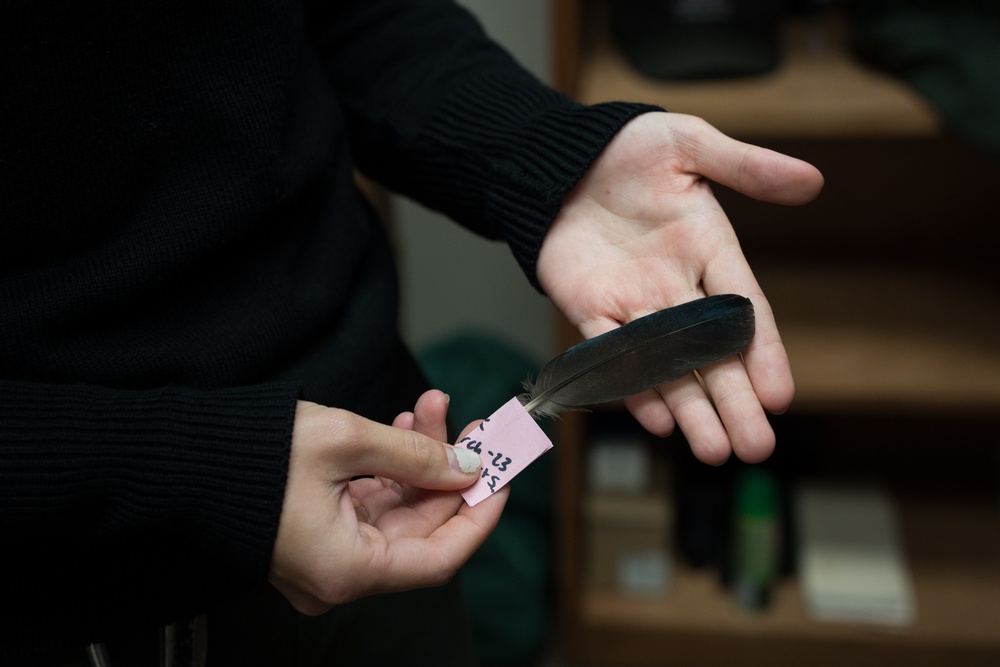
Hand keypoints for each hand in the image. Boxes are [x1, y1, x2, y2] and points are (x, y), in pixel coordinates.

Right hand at [269, 390, 507, 614]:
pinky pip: (370, 504)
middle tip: (470, 426)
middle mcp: (338, 574)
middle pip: (420, 529)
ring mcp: (326, 555)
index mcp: (346, 569)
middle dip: (450, 471)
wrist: (178, 456)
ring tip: (431, 408)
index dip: (480, 514)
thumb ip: (417, 455)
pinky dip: (391, 468)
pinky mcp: (316, 532)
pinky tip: (404, 427)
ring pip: (398, 510)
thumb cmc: (248, 454)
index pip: (441, 557)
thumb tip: (467, 466)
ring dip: (420, 460)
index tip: (501, 476)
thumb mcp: (345, 441)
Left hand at [538, 112, 822, 464]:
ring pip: (666, 366)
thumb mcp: (690, 144)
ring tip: (713, 451)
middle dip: (732, 401)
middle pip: (709, 354)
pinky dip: (631, 385)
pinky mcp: (588, 307)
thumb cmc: (629, 147)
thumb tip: (813, 181)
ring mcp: (632, 302)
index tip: (780, 395)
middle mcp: (675, 286)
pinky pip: (611, 352)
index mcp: (708, 248)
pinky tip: (657, 420)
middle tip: (755, 447)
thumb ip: (745, 167)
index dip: (763, 353)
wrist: (561, 156)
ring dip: (689, 409)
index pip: (744, 310)